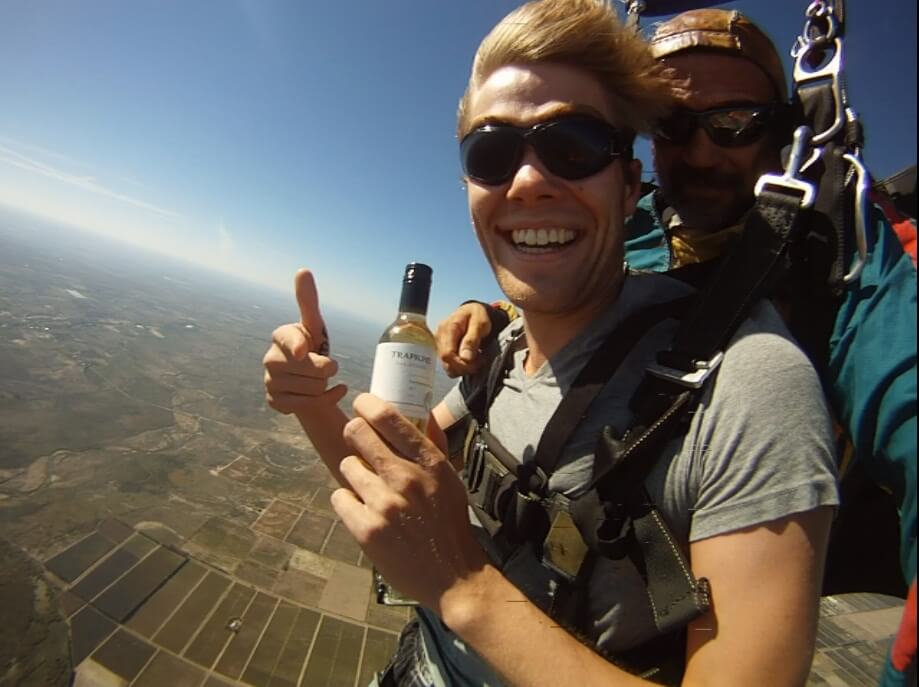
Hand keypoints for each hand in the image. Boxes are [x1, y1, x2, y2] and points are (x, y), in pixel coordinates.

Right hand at [263, 269, 346, 414]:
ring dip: (324, 385)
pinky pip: (306, 405)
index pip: (287, 339)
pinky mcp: (276, 402)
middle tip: (326, 365)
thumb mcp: (314, 325)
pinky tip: (327, 394)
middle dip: (325, 369)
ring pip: (309, 388)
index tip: (303, 351)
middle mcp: (271, 359)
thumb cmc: (313, 346)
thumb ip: (308, 301)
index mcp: (280, 336)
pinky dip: (325, 400)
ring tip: (320, 379)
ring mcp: (270, 382)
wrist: (311, 379)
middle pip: (307, 368)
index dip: (296, 345)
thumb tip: (303, 270)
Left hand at [331, 393, 487, 612]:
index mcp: (430, 462)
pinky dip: (348, 502)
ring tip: (369, 489)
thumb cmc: (450, 524)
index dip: (367, 405)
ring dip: (354, 474)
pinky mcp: (366, 529)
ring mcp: (384, 504)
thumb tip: (424, 413)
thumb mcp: (451, 480)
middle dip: (354, 434)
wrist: (453, 576)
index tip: (361, 404)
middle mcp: (406, 478)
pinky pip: (339, 497)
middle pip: (357, 433)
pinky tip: (364, 511)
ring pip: (346, 466)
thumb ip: (435, 446)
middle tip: (359, 444)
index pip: (388, 418)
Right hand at [435, 301, 492, 376]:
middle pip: (446, 362)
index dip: (461, 364)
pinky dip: (460, 367)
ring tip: (476, 361)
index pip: (447, 354)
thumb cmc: (477, 316)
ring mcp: (440, 343)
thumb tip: (465, 358)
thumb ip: (472, 340)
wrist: (473, 311)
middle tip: (480, 362)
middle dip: (464, 367)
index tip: (477, 363)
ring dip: (463, 368)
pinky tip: (470, 360)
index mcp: (448, 328)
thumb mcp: (480, 324)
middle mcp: (440, 336)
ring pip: (447, 366)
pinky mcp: (443, 349)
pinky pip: (449, 365)